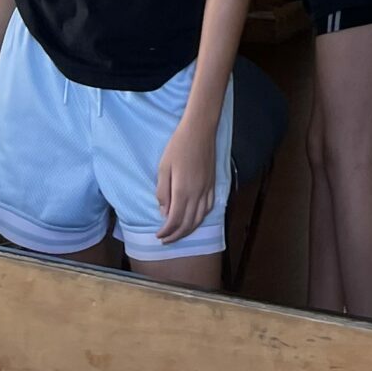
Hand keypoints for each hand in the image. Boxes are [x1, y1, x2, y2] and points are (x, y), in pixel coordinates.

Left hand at [155, 118, 219, 244]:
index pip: (175, 220)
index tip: (158, 235)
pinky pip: (209, 207)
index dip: (166, 231)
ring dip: (189, 230)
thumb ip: (163, 192)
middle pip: (189, 223)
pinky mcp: (213, 184)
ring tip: (179, 234)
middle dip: (176, 235)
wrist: (200, 130)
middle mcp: (198, 193)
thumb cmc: (178, 147)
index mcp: (183, 190)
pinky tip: (195, 219)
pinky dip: (201, 218)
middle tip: (166, 240)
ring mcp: (207, 189)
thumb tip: (164, 212)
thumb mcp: (163, 168)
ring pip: (200, 218)